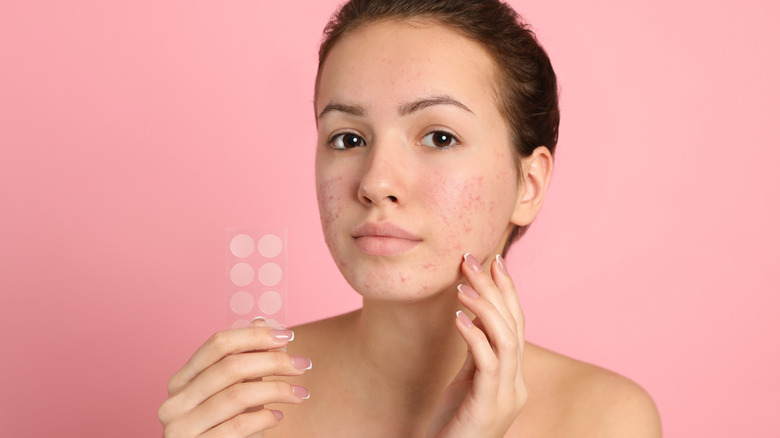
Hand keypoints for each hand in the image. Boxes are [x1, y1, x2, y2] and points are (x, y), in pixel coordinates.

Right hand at [158, 319, 311, 436]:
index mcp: (181, 381)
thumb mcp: (235, 392)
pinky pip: (238, 425)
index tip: (287, 336)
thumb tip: (262, 321)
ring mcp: (181, 428)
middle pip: (230, 367)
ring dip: (277, 390)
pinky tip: (278, 416)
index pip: (217, 345)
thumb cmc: (225, 428)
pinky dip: (264, 417)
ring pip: (237, 395)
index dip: (254, 336)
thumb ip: (245, 360)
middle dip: (273, 361)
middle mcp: (175, 402)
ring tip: (300, 393)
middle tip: (303, 365)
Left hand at [428, 253, 526, 437]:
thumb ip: (476, 353)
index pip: (517, 325)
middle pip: (514, 326)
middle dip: (496, 289)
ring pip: (508, 341)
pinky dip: (475, 336)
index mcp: (513, 378)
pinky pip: (488, 363)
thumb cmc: (452, 425)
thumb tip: (473, 315)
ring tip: (463, 285)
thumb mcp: (467, 382)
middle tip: (473, 260)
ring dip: (486, 308)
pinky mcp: (487, 407)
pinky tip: (459, 317)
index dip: (507, 291)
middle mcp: (516, 385)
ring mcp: (505, 397)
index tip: (494, 260)